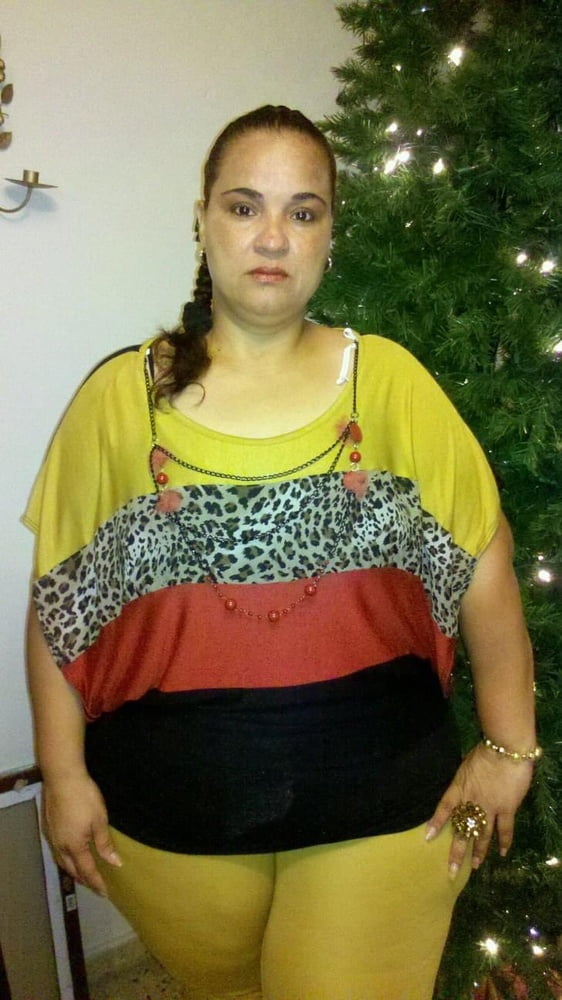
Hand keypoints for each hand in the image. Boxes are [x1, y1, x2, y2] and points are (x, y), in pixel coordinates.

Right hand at [41, 772, 121, 895]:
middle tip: (95, 884)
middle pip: (71, 869)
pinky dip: (66, 857)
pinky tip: (71, 852)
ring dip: (73, 869)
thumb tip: (114, 862)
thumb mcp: (100, 820)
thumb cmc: (84, 798)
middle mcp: (60, 846)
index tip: (105, 892)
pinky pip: (58, 850)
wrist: (62, 778)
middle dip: (84, 879)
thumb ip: (104, 843)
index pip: (87, 871)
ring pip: (62, 860)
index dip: (96, 883)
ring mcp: (52, 836)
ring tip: (84, 872)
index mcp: (74, 846)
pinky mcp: (49, 826)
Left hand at [425, 743, 533, 878]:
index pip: (444, 808)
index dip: (436, 823)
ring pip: (482, 835)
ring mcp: (489, 808)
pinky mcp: (506, 809)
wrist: (504, 750)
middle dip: (456, 851)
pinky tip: (502, 852)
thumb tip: (464, 784)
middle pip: (462, 830)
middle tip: (451, 871)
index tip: (428, 837)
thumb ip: (465, 779)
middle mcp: (471, 802)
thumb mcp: (466, 765)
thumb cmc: (484, 753)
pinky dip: (504, 841)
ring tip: (474, 866)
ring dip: (478, 852)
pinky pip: (504, 829)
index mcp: (459, 789)